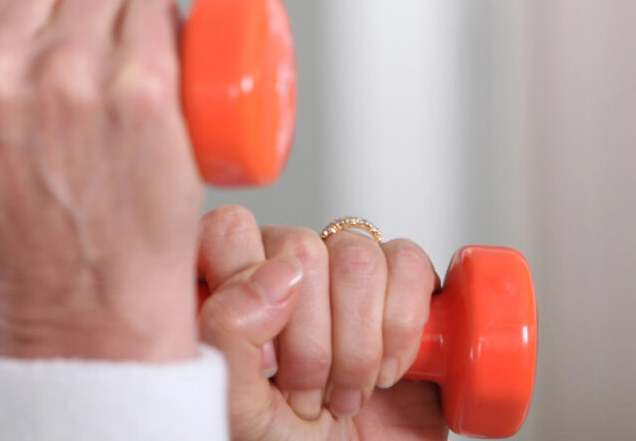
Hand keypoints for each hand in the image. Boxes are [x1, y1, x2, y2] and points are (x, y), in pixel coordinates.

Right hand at [0, 0, 203, 361]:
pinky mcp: (141, 85)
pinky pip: (154, 6)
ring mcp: (68, 76)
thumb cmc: (14, 228)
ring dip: (113, 20)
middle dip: (57, 13)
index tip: (15, 23)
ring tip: (109, 81)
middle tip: (68, 75)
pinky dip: (164, 24)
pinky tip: (156, 63)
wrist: (85, 297)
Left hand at [197, 206, 448, 440]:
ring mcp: (344, 273)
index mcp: (229, 287)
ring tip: (346, 392)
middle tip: (308, 393)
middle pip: (300, 247)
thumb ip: (228, 333)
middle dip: (311, 341)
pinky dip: (402, 328)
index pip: (229, 230)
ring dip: (359, 345)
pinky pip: (408, 263)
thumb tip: (279, 272)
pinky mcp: (401, 283)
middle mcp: (283, 269)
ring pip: (357, 256)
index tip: (260, 362)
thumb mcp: (239, 407)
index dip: (248, 290)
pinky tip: (387, 370)